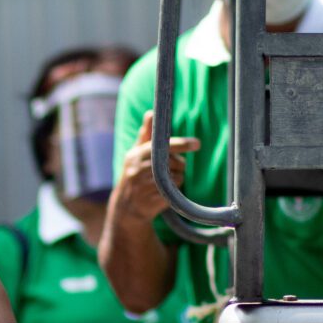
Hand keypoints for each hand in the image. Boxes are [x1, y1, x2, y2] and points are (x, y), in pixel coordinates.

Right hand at [111, 108, 197, 228]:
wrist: (125, 209)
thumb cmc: (135, 175)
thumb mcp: (136, 154)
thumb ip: (146, 135)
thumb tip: (150, 113)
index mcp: (135, 155)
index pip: (163, 146)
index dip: (181, 144)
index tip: (197, 144)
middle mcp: (137, 169)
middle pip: (174, 162)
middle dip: (178, 165)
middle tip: (170, 169)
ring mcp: (143, 187)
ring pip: (177, 177)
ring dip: (176, 179)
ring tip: (164, 183)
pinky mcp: (151, 202)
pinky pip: (174, 193)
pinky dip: (174, 193)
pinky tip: (163, 194)